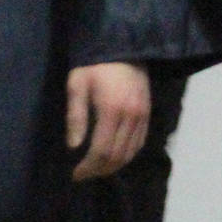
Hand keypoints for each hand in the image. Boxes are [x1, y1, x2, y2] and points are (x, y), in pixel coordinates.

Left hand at [66, 62, 150, 180]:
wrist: (123, 47)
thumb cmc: (94, 65)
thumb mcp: (77, 85)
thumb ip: (75, 116)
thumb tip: (74, 146)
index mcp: (112, 110)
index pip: (102, 150)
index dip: (88, 167)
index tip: (75, 174)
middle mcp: (131, 116)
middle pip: (117, 156)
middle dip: (99, 170)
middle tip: (83, 175)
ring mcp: (142, 116)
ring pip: (130, 153)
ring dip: (113, 166)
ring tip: (96, 169)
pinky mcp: (147, 114)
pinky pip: (139, 143)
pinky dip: (127, 155)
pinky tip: (113, 158)